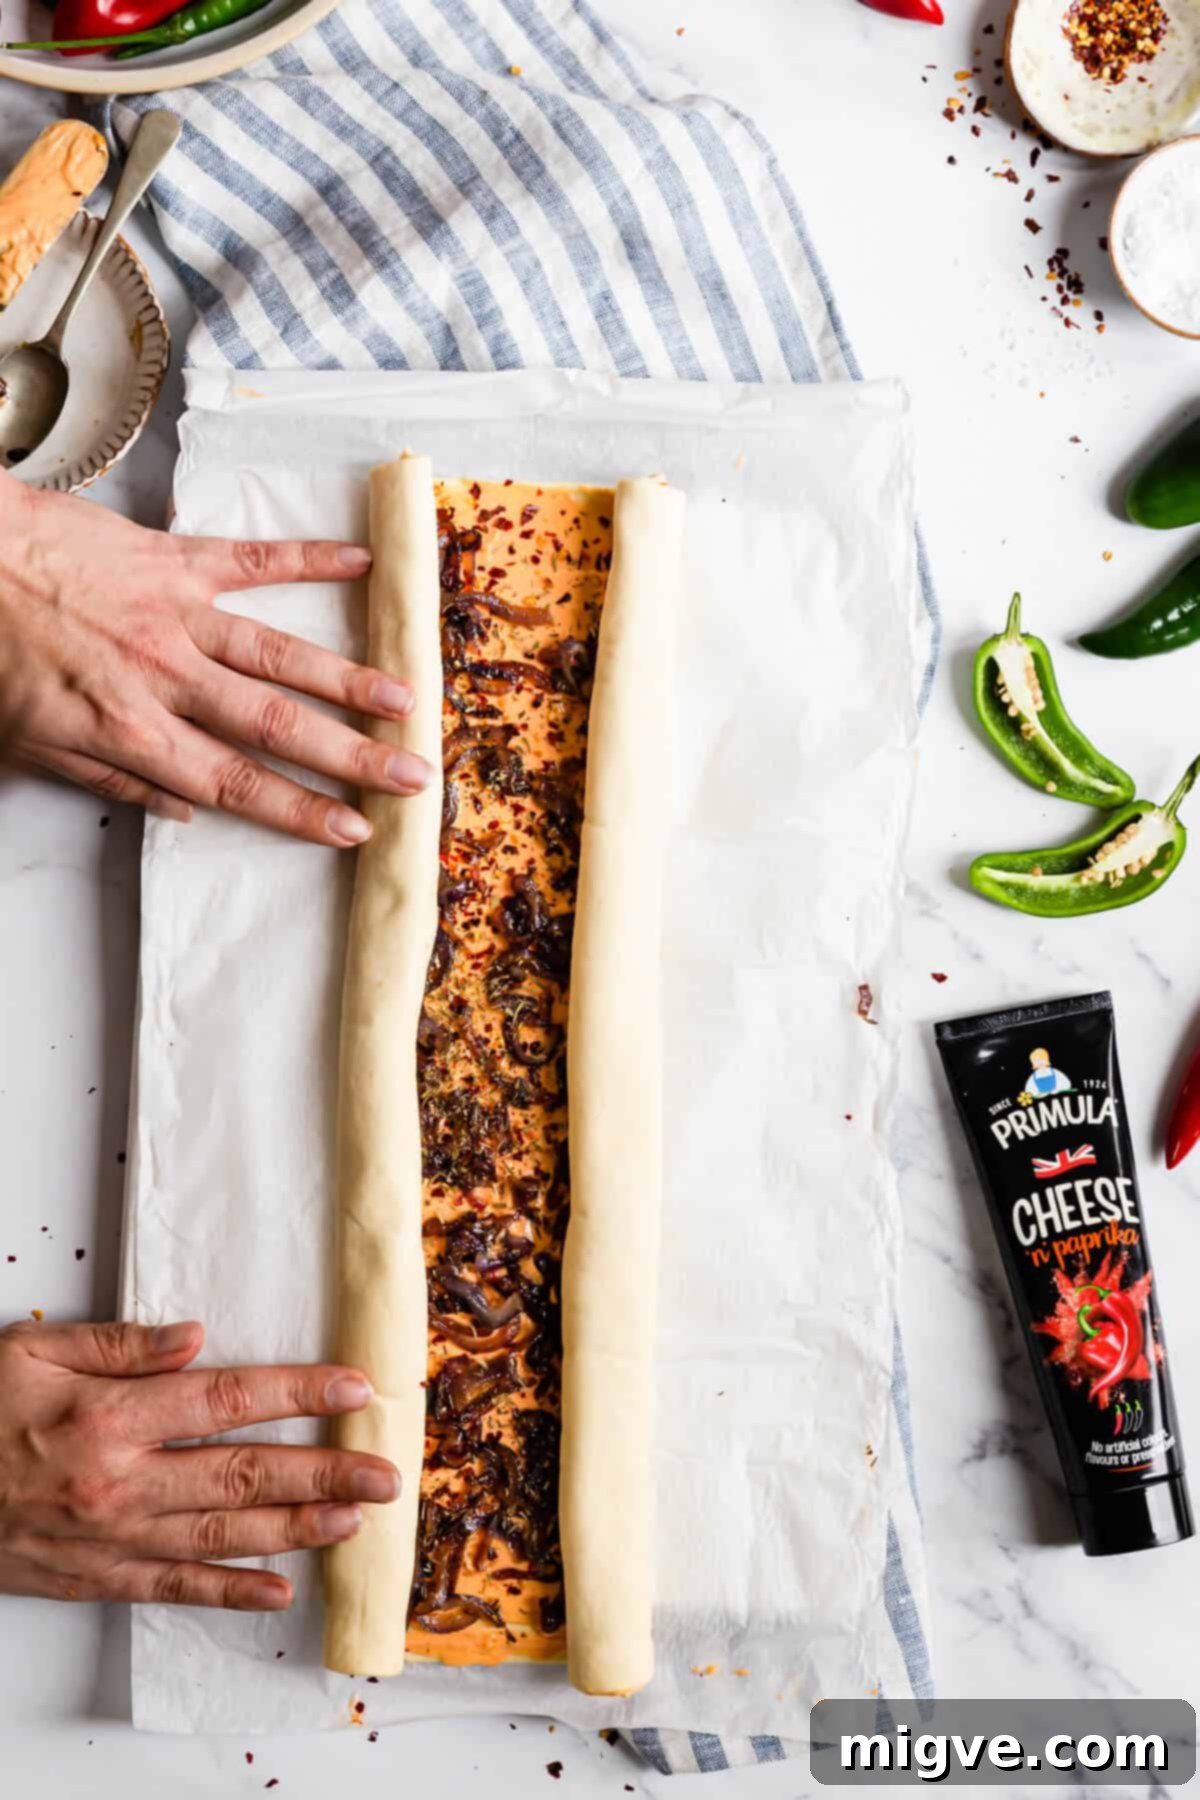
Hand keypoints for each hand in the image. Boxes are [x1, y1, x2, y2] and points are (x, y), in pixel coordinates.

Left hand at [0, 473, 430, 845]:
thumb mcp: (28, 747)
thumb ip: (112, 781)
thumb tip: (180, 812)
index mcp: (131, 732)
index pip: (234, 785)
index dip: (300, 812)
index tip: (354, 829)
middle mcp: (167, 678)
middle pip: (275, 727)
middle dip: (351, 757)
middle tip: (411, 774)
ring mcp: (175, 615)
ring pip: (277, 654)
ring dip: (346, 679)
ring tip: (403, 698)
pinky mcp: (172, 559)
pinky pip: (251, 559)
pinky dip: (308, 558)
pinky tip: (359, 561)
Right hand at [0, 1318, 399, 1609]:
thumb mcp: (32, 1350)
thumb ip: (119, 1344)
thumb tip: (195, 1335)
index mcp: (110, 1415)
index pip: (227, 1399)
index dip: (297, 1394)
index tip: (354, 1389)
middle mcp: (121, 1481)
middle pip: (243, 1475)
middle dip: (324, 1474)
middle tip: (384, 1476)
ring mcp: (112, 1538)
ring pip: (223, 1536)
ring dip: (296, 1531)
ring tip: (353, 1523)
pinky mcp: (96, 1577)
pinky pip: (175, 1588)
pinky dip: (230, 1592)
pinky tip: (280, 1592)